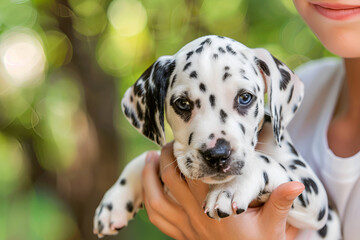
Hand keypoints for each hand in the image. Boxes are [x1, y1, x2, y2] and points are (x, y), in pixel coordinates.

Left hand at [141, 143, 303, 239]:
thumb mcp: (274, 226)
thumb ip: (281, 202)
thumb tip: (297, 184)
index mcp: (218, 209)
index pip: (196, 175)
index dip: (188, 155)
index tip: (187, 139)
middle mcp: (197, 217)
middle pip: (171, 180)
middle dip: (166, 158)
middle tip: (168, 143)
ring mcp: (186, 229)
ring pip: (156, 200)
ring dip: (148, 178)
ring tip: (148, 159)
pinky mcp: (181, 237)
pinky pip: (157, 219)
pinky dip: (149, 201)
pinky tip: (150, 187)